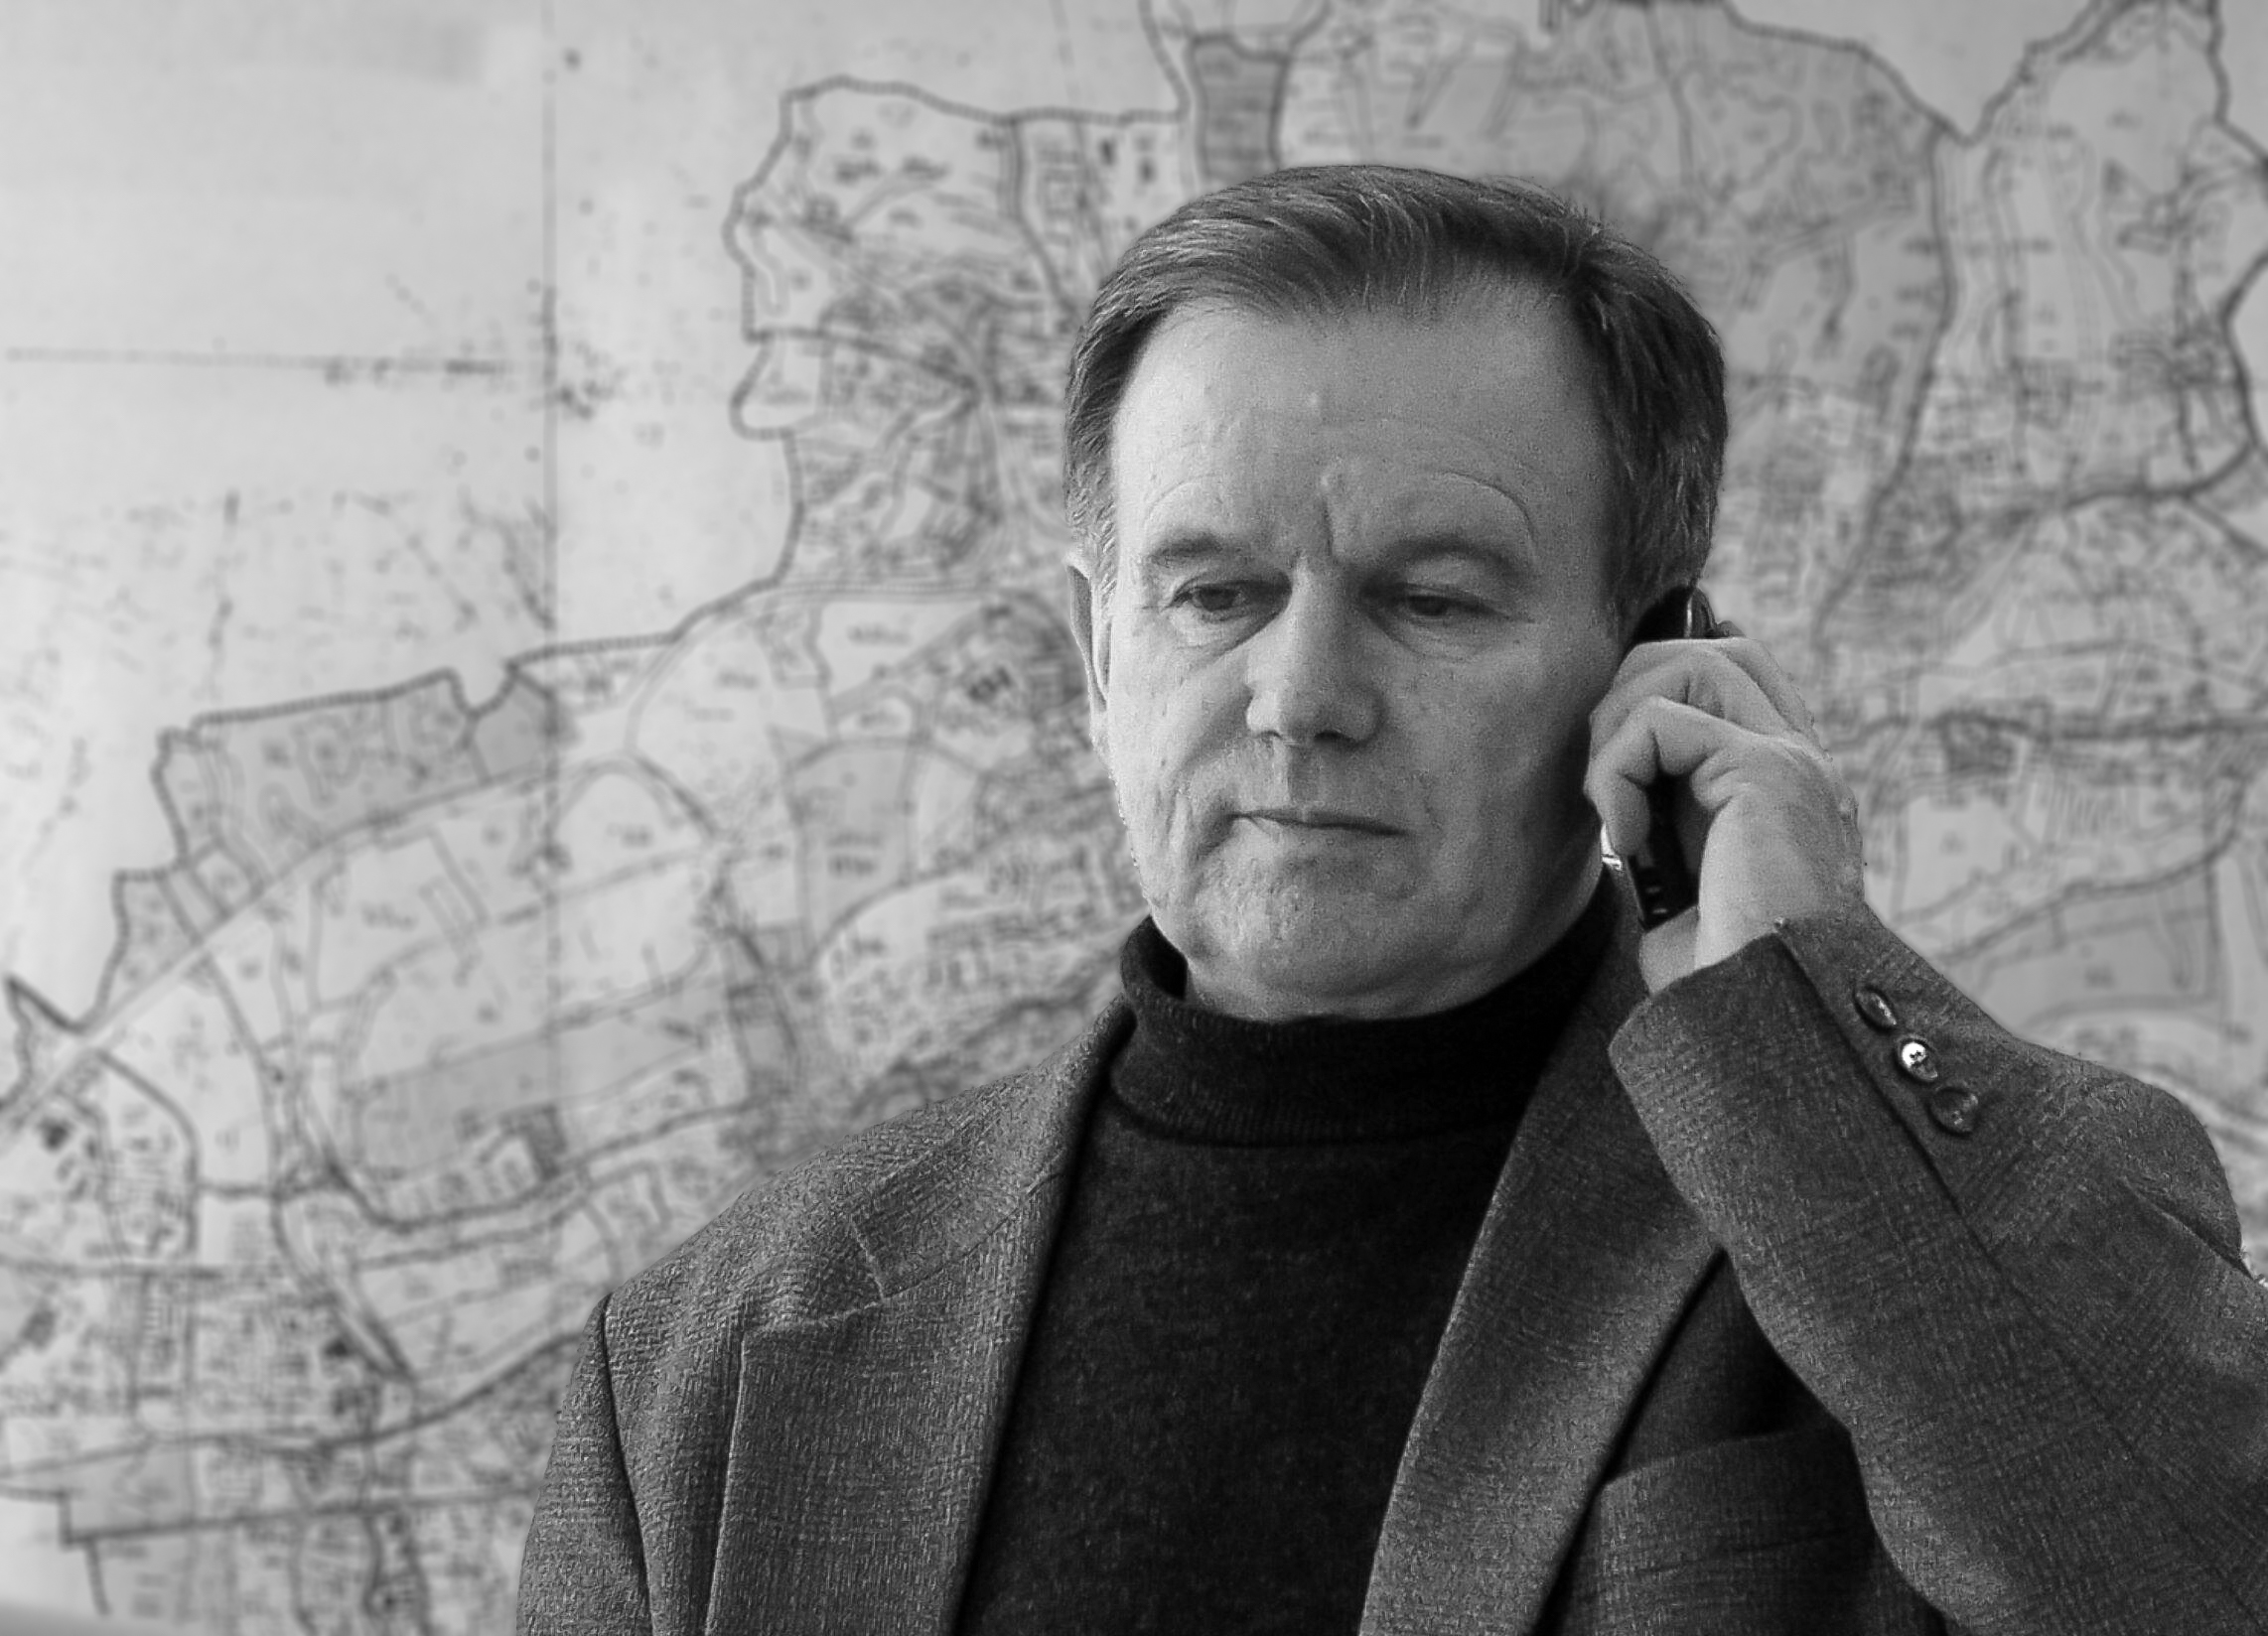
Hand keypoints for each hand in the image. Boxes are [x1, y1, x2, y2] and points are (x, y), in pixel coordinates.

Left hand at [1584, 628, 1865, 992]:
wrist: (1764, 1023)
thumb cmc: (1719, 978)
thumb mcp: (1679, 887)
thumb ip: (1663, 824)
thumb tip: (1613, 787)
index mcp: (1786, 783)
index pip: (1735, 673)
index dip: (1660, 682)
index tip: (1609, 750)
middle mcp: (1800, 760)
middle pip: (1709, 651)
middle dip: (1630, 693)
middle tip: (1603, 779)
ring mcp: (1791, 759)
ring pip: (1684, 664)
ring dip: (1617, 729)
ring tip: (1614, 808)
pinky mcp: (1768, 771)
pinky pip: (1659, 722)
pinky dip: (1618, 773)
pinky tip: (1629, 839)